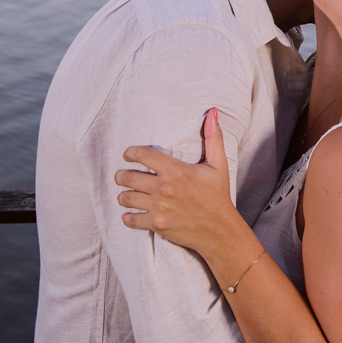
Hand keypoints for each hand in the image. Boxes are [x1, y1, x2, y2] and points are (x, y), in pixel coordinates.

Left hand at [116, 108, 235, 251]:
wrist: (220, 230)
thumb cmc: (218, 195)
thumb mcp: (218, 165)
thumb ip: (213, 137)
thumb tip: (213, 112)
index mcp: (177, 170)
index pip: (143, 155)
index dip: (131, 152)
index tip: (128, 154)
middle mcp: (165, 188)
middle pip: (129, 177)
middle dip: (121, 176)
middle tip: (121, 176)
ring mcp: (159, 207)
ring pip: (127, 198)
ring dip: (123, 195)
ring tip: (125, 194)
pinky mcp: (157, 224)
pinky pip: (131, 219)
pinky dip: (127, 217)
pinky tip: (129, 214)